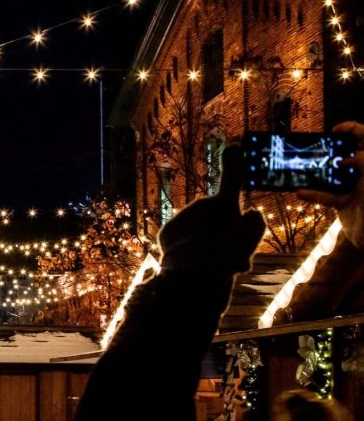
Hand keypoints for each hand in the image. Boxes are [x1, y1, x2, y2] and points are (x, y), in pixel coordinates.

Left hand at [158, 146, 264, 274]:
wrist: (192, 274)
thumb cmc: (227, 256)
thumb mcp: (250, 239)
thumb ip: (254, 223)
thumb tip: (251, 213)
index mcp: (224, 204)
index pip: (232, 180)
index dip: (234, 163)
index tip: (233, 146)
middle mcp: (200, 205)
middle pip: (213, 220)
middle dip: (219, 235)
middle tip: (226, 255)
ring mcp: (181, 216)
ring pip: (196, 231)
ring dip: (203, 245)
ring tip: (208, 263)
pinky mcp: (166, 231)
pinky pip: (180, 240)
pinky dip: (185, 251)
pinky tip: (189, 263)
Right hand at [297, 121, 363, 247]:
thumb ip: (362, 160)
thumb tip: (345, 159)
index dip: (353, 130)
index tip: (334, 130)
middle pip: (349, 155)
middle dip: (332, 150)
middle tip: (316, 147)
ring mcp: (355, 189)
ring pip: (335, 175)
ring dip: (318, 173)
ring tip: (302, 167)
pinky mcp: (344, 203)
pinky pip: (327, 196)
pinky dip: (314, 194)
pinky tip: (301, 192)